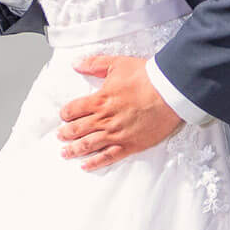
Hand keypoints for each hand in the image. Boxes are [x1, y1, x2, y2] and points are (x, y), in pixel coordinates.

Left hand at [58, 56, 182, 169]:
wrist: (169, 92)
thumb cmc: (146, 77)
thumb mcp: (117, 63)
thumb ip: (94, 64)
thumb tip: (76, 64)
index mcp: (100, 99)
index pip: (73, 109)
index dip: (65, 113)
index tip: (64, 116)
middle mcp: (104, 119)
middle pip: (77, 129)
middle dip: (65, 133)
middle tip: (60, 136)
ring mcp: (116, 134)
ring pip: (88, 145)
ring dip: (74, 150)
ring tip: (65, 153)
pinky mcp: (129, 144)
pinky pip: (107, 157)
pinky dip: (94, 163)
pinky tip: (85, 166)